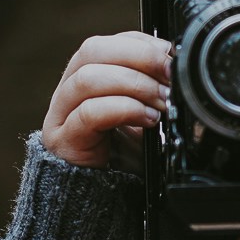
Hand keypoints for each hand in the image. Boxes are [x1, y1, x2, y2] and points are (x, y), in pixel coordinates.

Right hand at [43, 31, 172, 170]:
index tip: (169, 54)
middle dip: (138, 57)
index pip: (106, 42)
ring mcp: (60, 115)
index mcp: (85, 76)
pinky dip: (124, 109)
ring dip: (134, 85)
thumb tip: (179, 66)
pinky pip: (89, 113)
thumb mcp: (143, 112)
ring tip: (161, 102)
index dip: (139, 42)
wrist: (105, 197)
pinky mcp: (64, 140)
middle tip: (168, 75)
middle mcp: (67, 90)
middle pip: (92, 51)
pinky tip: (147, 119)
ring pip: (88, 78)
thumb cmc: (124, 154)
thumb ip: (152, 87)